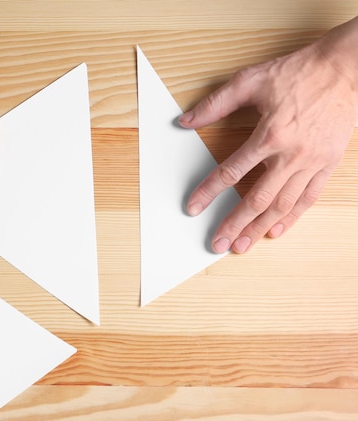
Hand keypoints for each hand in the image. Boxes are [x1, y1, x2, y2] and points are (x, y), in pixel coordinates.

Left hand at [179, 17, 357, 252]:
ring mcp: (312, 162)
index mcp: (270, 134)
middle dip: (234, 223)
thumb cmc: (300, 72)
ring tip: (242, 246)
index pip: (231, 172)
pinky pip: (308, 198)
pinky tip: (275, 231)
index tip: (193, 207)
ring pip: (282, 204)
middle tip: (217, 243)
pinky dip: (291, 217)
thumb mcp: (251, 80)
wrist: (348, 68)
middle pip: (257, 198)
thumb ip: (215, 104)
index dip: (209, 192)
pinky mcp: (328, 164)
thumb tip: (185, 120)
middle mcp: (291, 154)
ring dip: (259, 228)